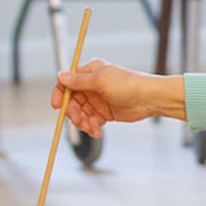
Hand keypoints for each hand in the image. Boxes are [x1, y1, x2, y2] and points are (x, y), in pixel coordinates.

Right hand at [51, 59, 184, 137]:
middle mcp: (92, 86)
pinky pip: (92, 121)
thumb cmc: (127, 84)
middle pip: (72, 101)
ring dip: (83, 122)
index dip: (60, 94)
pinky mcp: (105, 113)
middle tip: (78, 121)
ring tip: (91, 129)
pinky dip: (92, 127)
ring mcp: (98, 100)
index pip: (67, 83)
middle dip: (73, 113)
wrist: (148, 98)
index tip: (57, 106)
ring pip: (81, 113)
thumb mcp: (100, 80)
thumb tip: (60, 76)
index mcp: (89, 73)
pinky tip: (97, 132)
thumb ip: (79, 81)